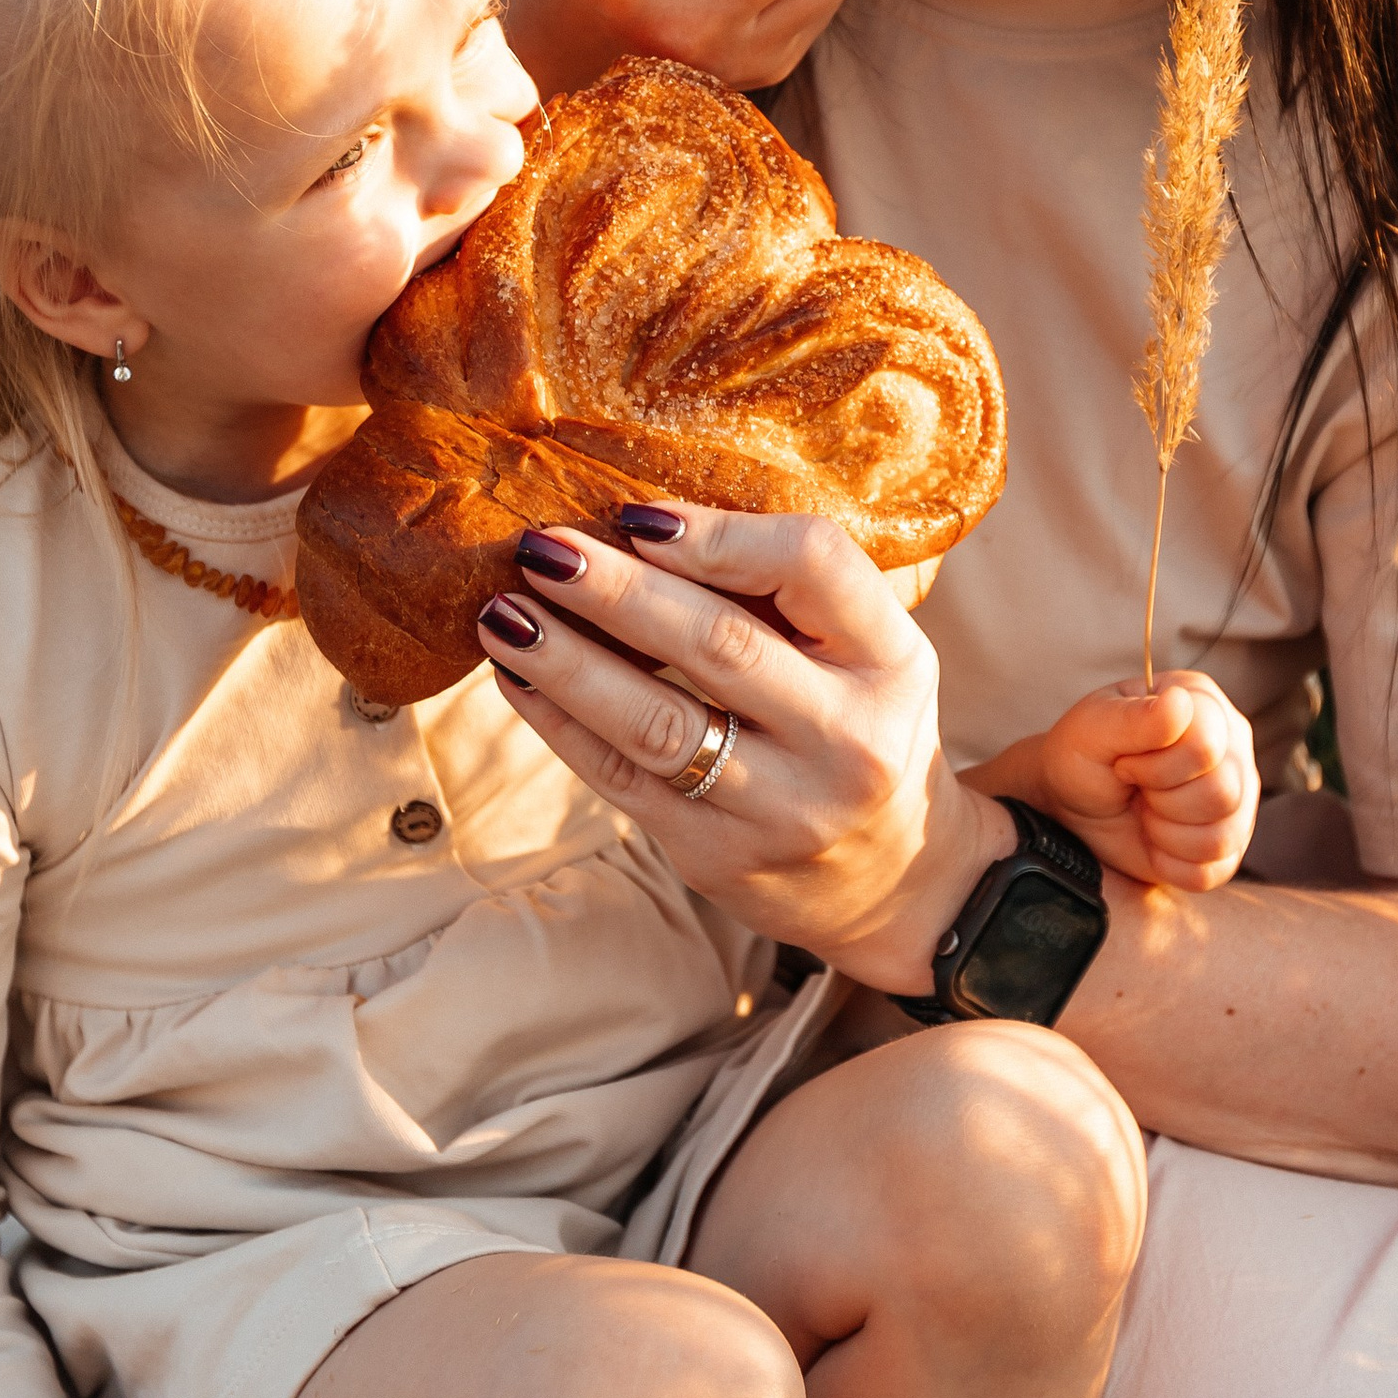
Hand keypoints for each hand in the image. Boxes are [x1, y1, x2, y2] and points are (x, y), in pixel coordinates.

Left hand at [478, 505, 1006, 994]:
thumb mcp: (867, 651)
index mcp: (892, 660)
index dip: (719, 534)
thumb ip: (787, 591)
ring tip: (502, 613)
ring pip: (654, 724)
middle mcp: (847, 739)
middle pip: (719, 644)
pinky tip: (517, 677)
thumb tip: (643, 521)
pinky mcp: (716, 856)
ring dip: (566, 662)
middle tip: (542, 547)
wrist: (895, 882)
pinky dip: (560, 723)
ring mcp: (782, 808)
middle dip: (616, 590)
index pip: (814, 565)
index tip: (637, 515)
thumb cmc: (859, 725)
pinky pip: (620, 780)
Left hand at [986, 673, 1260, 892]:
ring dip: (1166, 834)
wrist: (1070, 807)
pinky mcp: (1229, 844)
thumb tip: (1179, 704)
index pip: (1206, 746)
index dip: (1156, 766)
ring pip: (1221, 836)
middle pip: (1221, 793)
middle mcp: (1232, 748)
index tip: (1123, 762)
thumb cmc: (1082, 759)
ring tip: (1145, 812)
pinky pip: (1213, 870)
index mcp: (1204, 703)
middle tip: (1134, 788)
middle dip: (1161, 800)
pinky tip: (1154, 841)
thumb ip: (1136, 718)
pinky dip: (1171, 864)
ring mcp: (1237, 798)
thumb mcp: (1093, 730)